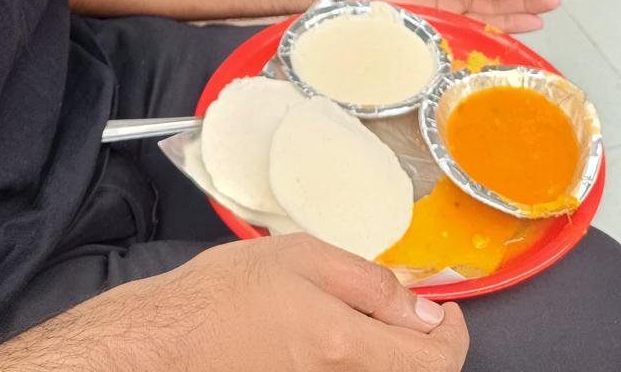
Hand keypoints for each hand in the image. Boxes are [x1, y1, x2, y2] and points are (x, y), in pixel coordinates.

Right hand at [143, 235, 468, 370]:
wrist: (167, 342)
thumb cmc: (224, 295)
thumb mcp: (302, 258)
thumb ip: (369, 283)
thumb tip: (425, 310)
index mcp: (345, 346)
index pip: (436, 363)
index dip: (453, 334)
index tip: (444, 308)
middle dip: (424, 344)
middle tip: (408, 308)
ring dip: (391, 353)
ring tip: (367, 317)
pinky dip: (361, 362)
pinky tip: (337, 337)